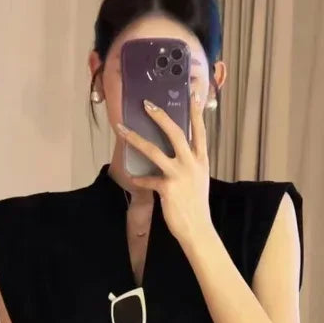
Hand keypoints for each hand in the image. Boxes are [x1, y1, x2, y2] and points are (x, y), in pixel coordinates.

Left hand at [116, 90, 212, 247]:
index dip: (196, 112)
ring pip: (154, 151)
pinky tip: (132, 178)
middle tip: (147, 104)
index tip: (192, 93)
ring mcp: (179, 175)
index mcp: (201, 160)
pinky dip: (139, 179)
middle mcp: (191, 164)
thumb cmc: (196, 205)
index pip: (200, 131)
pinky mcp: (167, 188)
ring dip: (135, 139)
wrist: (198, 229)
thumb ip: (191, 164)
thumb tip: (178, 154)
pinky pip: (147, 179)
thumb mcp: (199, 179)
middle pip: (176, 133)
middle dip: (160, 116)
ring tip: (121, 129)